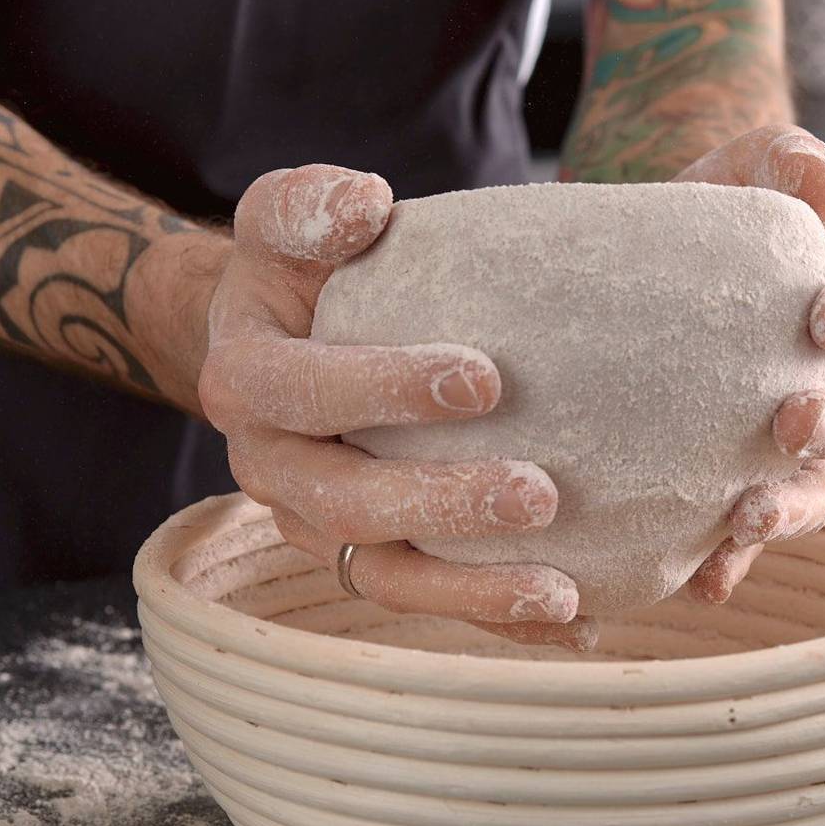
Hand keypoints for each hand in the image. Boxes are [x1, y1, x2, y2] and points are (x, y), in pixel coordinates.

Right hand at [199, 165, 591, 649]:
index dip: (384, 389)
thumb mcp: (289, 219)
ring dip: (471, 590)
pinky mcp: (366, 559)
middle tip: (539, 493)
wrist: (283, 337)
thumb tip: (365, 204)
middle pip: (344, 502)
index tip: (484, 378)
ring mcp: (315, 524)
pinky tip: (579, 621)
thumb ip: (309, 203)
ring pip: (383, 576)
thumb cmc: (305, 268)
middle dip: (440, 503)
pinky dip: (497, 618)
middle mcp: (270, 466)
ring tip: (559, 590)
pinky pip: (429, 599)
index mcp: (246, 379)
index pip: (303, 390)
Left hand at [672, 125, 824, 601]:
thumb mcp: (738, 169)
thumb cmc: (705, 213)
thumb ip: (784, 158)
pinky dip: (727, 561)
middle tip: (790, 420)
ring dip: (794, 508)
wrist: (634, 266)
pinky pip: (745, 540)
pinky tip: (699, 577)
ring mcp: (792, 449)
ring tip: (747, 515)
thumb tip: (824, 184)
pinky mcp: (731, 487)